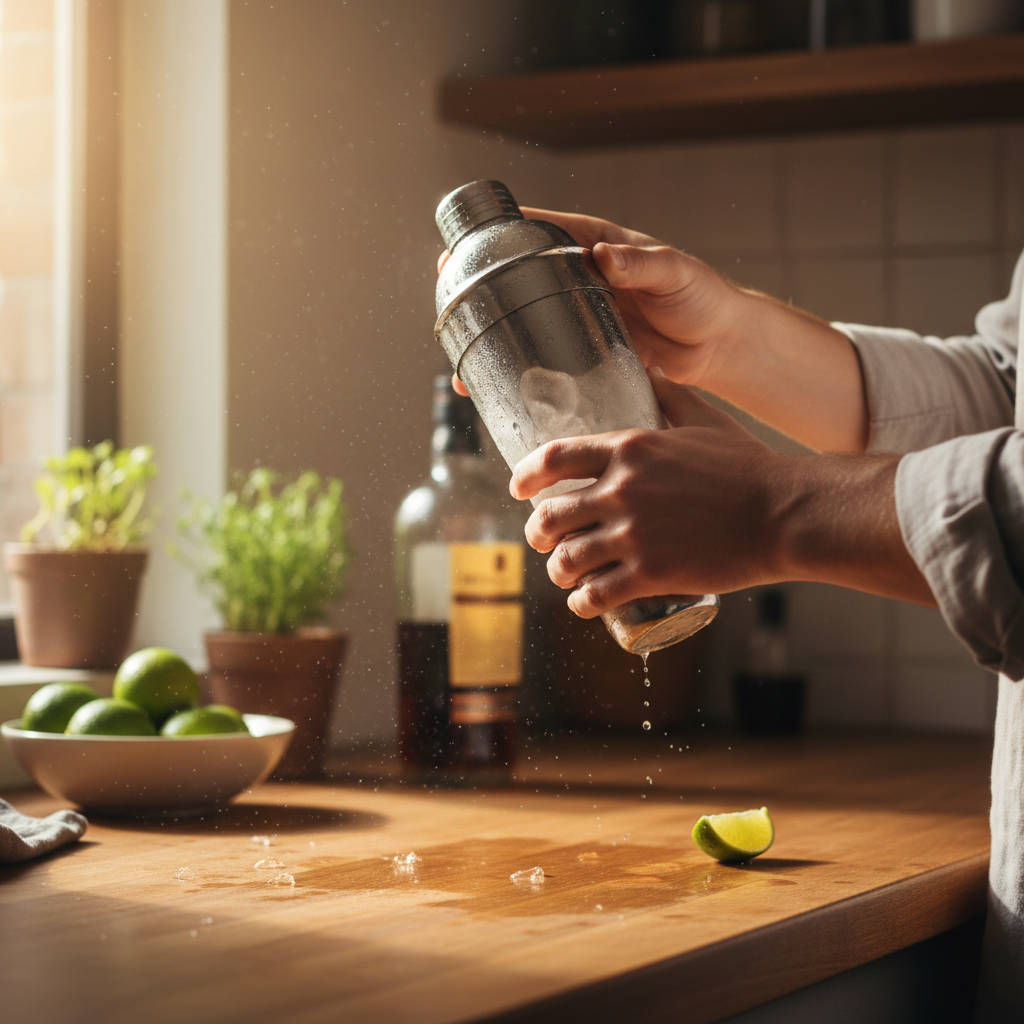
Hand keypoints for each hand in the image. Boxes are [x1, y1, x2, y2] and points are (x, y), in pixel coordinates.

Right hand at [442, 206, 866, 451]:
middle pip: (519, 278)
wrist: (722, 345)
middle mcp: (581, 276)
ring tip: (465, 367)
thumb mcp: (673, 272)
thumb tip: (601, 256)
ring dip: (495, 342)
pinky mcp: (589, 349)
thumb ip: (640, 263)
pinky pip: (548, 356)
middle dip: (480, 294)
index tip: (462, 250)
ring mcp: (581, 315)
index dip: (497, 237)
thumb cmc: (703, 297)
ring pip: (526, 322)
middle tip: (447, 311)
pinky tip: (504, 391)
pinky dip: (525, 370)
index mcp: (596, 244)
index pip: (538, 230)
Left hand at [512, 370, 784, 616]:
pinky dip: (580, 603)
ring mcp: (633, 534)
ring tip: (563, 575)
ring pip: (565, 559)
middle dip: (538, 533)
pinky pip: (594, 595)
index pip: (554, 458)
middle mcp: (621, 490)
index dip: (525, 475)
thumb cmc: (749, 467)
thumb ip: (670, 396)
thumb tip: (650, 369)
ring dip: (556, 571)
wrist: (785, 513)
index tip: (517, 489)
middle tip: (543, 541)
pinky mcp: (650, 574)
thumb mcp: (705, 419)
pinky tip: (583, 603)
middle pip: (549, 515)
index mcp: (629, 448)